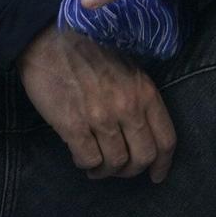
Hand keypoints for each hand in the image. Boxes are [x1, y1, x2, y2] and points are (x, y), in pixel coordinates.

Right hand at [18, 25, 177, 180]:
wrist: (49, 40)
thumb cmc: (90, 53)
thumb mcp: (130, 69)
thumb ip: (140, 98)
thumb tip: (144, 132)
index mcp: (145, 92)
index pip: (166, 140)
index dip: (163, 164)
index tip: (157, 176)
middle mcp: (128, 107)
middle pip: (143, 157)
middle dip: (132, 171)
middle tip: (119, 169)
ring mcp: (101, 117)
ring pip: (115, 163)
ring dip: (106, 171)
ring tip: (97, 166)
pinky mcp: (72, 124)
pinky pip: (88, 159)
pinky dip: (87, 165)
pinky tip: (82, 158)